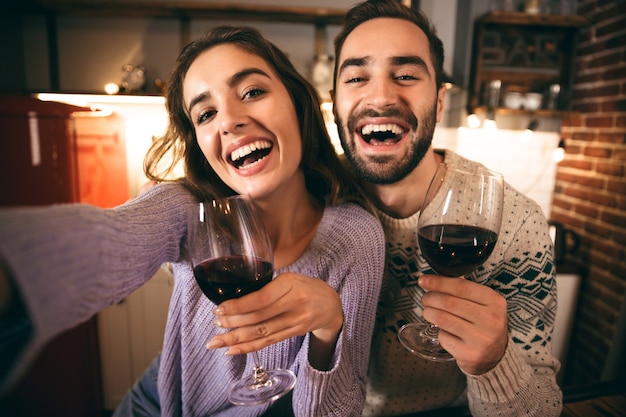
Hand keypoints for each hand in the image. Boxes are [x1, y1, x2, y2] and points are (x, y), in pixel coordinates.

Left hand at [206, 272, 343, 368]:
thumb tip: (234, 296)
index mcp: (290, 284)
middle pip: (259, 317)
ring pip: (262, 332)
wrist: (330, 304)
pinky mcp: (294, 333)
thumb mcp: (289, 277)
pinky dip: (249, 347)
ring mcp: (296, 321)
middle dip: (233, 323)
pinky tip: (232, 350)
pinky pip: (268, 342)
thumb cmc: (304, 286)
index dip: (238, 306)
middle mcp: (294, 303)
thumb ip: (267, 285)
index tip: (219, 308)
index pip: (261, 299)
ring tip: (216, 342)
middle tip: (215, 324)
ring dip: (236, 338)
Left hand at [418, 274, 507, 374]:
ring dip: (429, 312)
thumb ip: (463, 289)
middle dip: (430, 298)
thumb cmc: (483, 323)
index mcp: (495, 302)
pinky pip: (443, 337)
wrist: (495, 356)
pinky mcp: (469, 354)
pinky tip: (443, 330)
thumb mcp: (483, 303)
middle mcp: (491, 320)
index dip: (439, 282)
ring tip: (428, 311)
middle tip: (425, 298)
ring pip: (443, 318)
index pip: (461, 286)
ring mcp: (480, 339)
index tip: (423, 280)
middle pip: (449, 302)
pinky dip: (438, 331)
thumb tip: (434, 279)